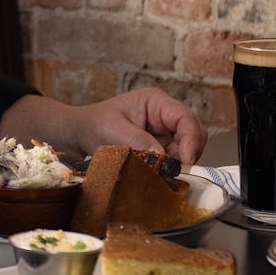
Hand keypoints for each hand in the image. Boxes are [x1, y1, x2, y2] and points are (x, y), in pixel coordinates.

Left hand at [68, 88, 207, 164]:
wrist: (81, 133)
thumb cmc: (95, 124)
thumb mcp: (113, 130)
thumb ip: (139, 141)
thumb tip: (163, 157)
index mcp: (156, 102)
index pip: (185, 119)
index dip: (190, 140)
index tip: (185, 161)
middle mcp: (165, 115)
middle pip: (194, 134)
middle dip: (187, 153)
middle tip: (173, 170)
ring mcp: (165, 131)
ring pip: (188, 149)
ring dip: (179, 163)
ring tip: (159, 170)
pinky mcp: (161, 146)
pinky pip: (176, 159)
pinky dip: (171, 168)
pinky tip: (157, 172)